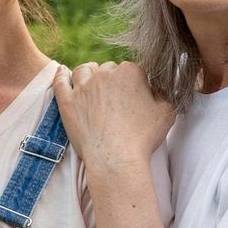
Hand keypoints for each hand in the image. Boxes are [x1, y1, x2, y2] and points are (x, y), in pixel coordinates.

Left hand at [52, 62, 173, 176]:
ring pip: (84, 70)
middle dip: (111, 79)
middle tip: (114, 98)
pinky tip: (62, 72)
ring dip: (88, 73)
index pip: (130, 69)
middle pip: (107, 69)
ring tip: (91, 82)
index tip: (133, 96)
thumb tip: (157, 88)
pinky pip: (60, 82)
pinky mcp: (67, 102)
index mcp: (130, 72)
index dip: (132, 83)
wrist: (116, 157)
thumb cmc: (142, 137)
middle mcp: (105, 75)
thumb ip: (163, 93)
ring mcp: (83, 87)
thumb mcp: (166, 111)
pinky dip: (60, 75)